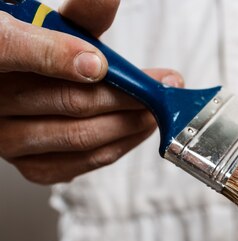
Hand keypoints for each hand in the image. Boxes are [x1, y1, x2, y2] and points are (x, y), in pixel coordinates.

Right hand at [0, 0, 183, 184]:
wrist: (22, 87)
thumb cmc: (40, 52)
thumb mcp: (55, 25)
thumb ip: (82, 14)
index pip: (11, 50)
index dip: (59, 56)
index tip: (101, 63)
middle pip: (69, 101)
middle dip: (125, 94)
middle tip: (159, 87)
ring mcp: (9, 140)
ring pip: (80, 135)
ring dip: (129, 123)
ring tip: (155, 109)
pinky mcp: (31, 167)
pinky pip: (82, 162)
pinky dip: (118, 146)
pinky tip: (138, 129)